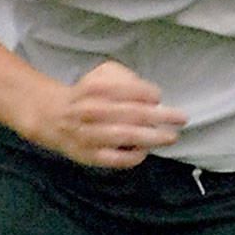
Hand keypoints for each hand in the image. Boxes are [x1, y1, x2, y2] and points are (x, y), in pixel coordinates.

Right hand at [29, 61, 187, 167]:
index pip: (125, 89)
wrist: (53, 117)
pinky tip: (146, 151)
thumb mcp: (101, 75)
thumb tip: (151, 94)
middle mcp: (89, 111)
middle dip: (160, 116)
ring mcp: (88, 135)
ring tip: (171, 136)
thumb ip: (124, 77)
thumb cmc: (88, 94)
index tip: (159, 96)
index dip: (147, 93)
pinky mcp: (88, 156)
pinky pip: (113, 159)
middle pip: (130, 114)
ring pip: (124, 136)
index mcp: (94, 88)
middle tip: (181, 118)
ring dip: (152, 137)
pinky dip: (132, 156)